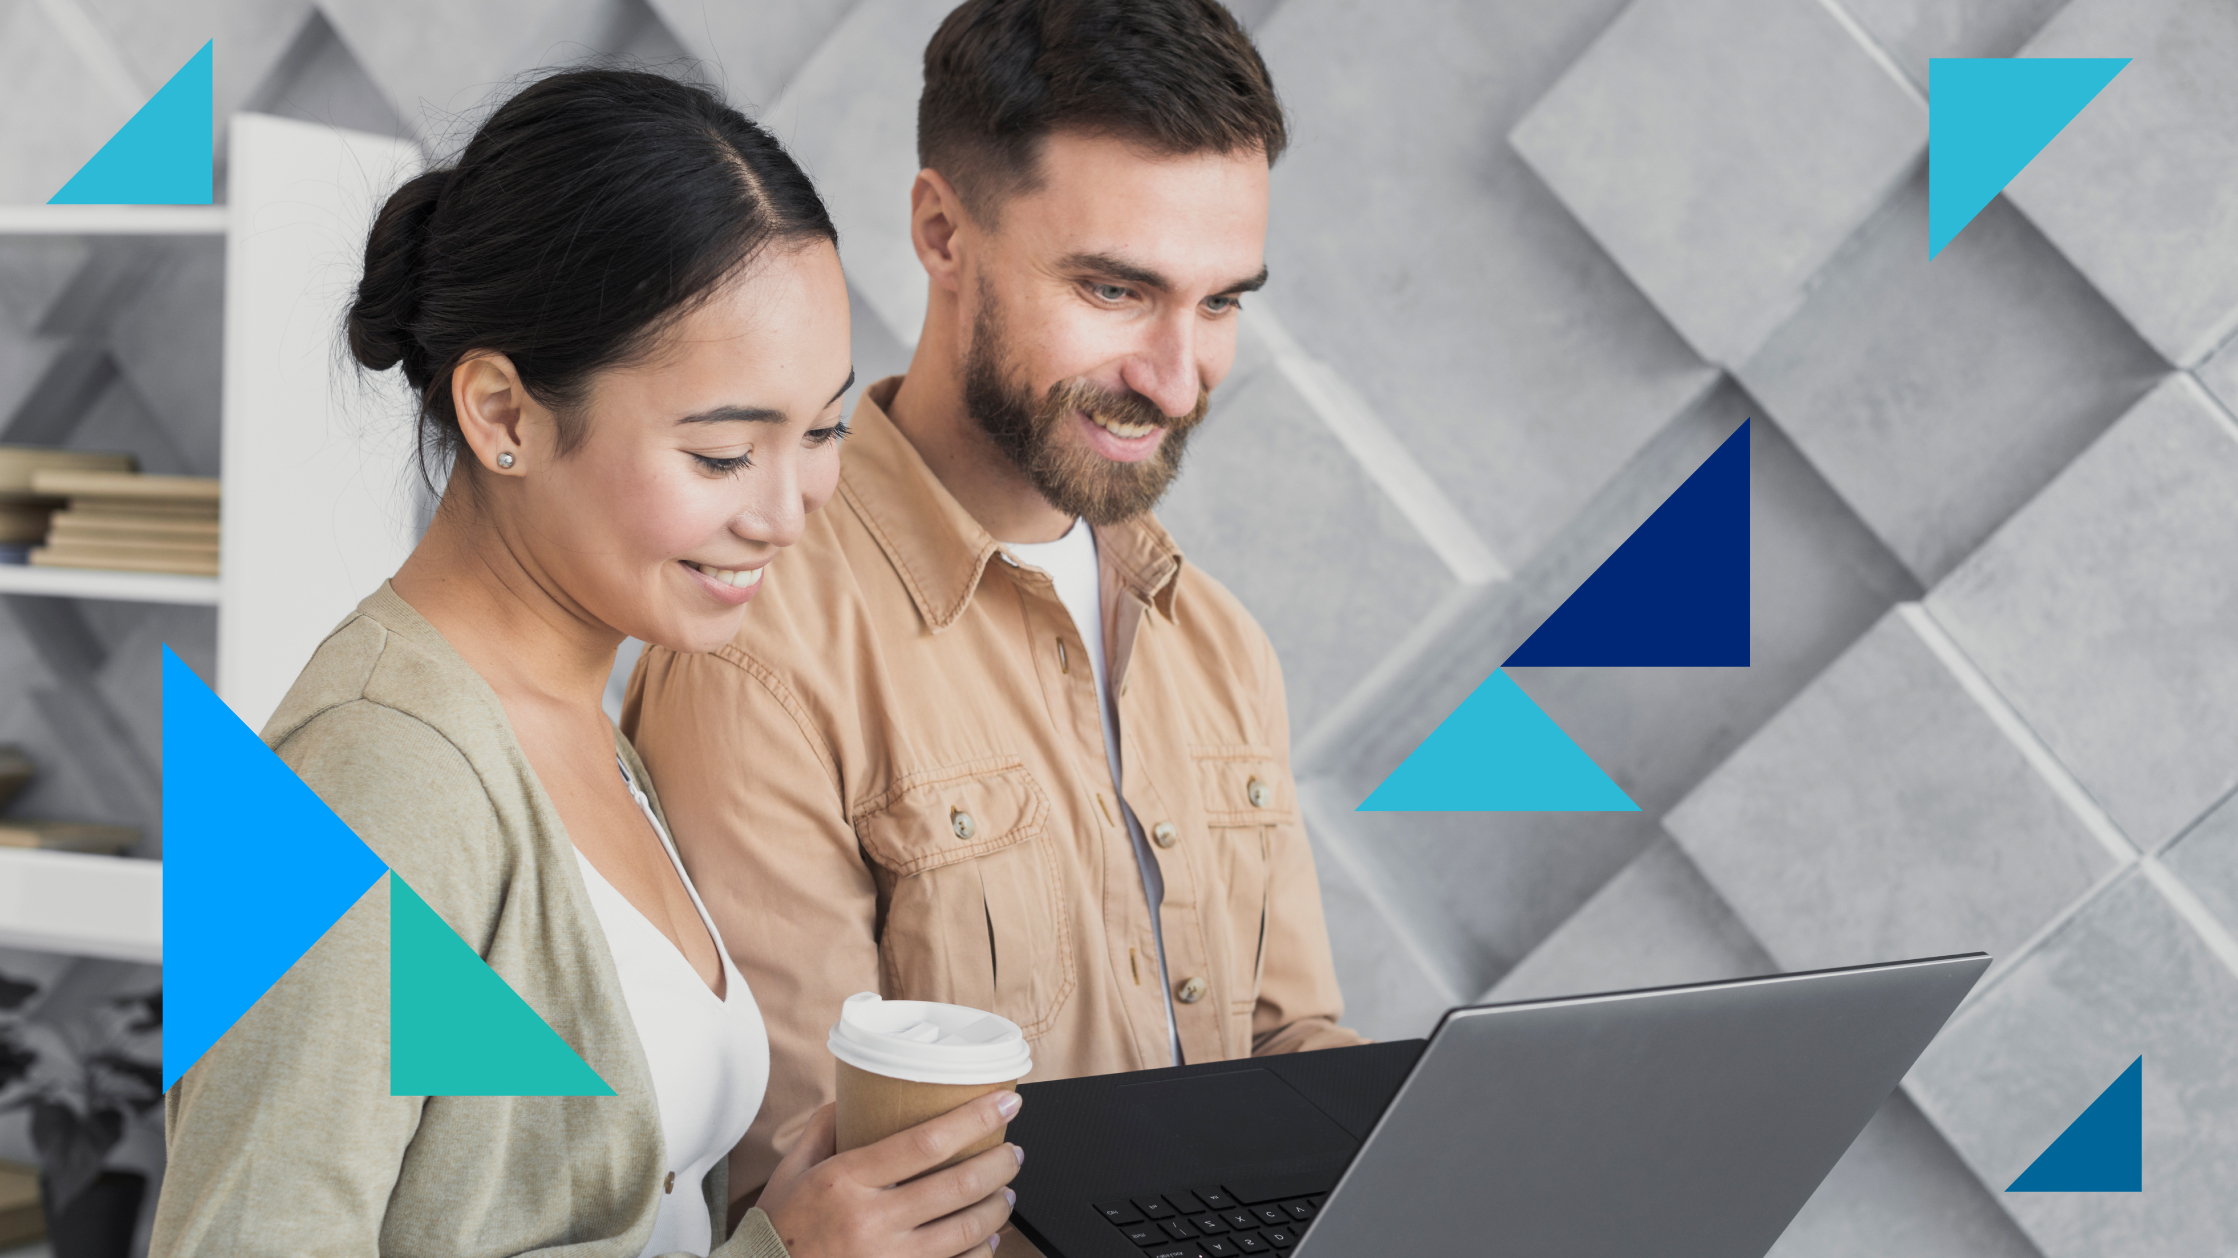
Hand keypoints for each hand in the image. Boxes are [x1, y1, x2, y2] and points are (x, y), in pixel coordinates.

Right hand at [757, 1091, 1023, 1257]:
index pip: (927, 1142)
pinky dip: (980, 1252)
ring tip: (1007, 1193)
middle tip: (1014, 1153)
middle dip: (999, 1165)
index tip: (1006, 1102)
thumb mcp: (791, 1172)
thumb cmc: (778, 1229)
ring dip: (997, 1208)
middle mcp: (870, 1220)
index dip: (976, 1120)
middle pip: (958, 1186)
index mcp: (846, 1180)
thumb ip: (824, 1130)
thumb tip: (853, 1095)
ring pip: (965, 1231)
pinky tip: (987, 1239)